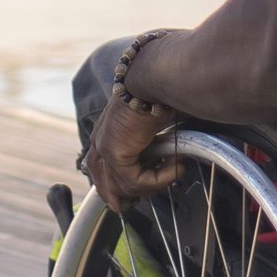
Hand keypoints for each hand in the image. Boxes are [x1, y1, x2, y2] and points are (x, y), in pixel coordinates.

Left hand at [83, 79, 184, 206]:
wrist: (155, 78)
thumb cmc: (161, 92)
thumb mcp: (152, 120)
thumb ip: (152, 141)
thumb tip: (170, 157)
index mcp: (104, 133)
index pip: (98, 169)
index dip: (114, 186)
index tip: (131, 196)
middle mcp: (99, 141)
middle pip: (103, 186)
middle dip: (123, 197)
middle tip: (145, 198)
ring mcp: (104, 149)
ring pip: (125, 188)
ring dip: (155, 183)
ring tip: (177, 167)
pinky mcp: (115, 154)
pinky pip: (137, 182)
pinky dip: (161, 178)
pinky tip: (177, 164)